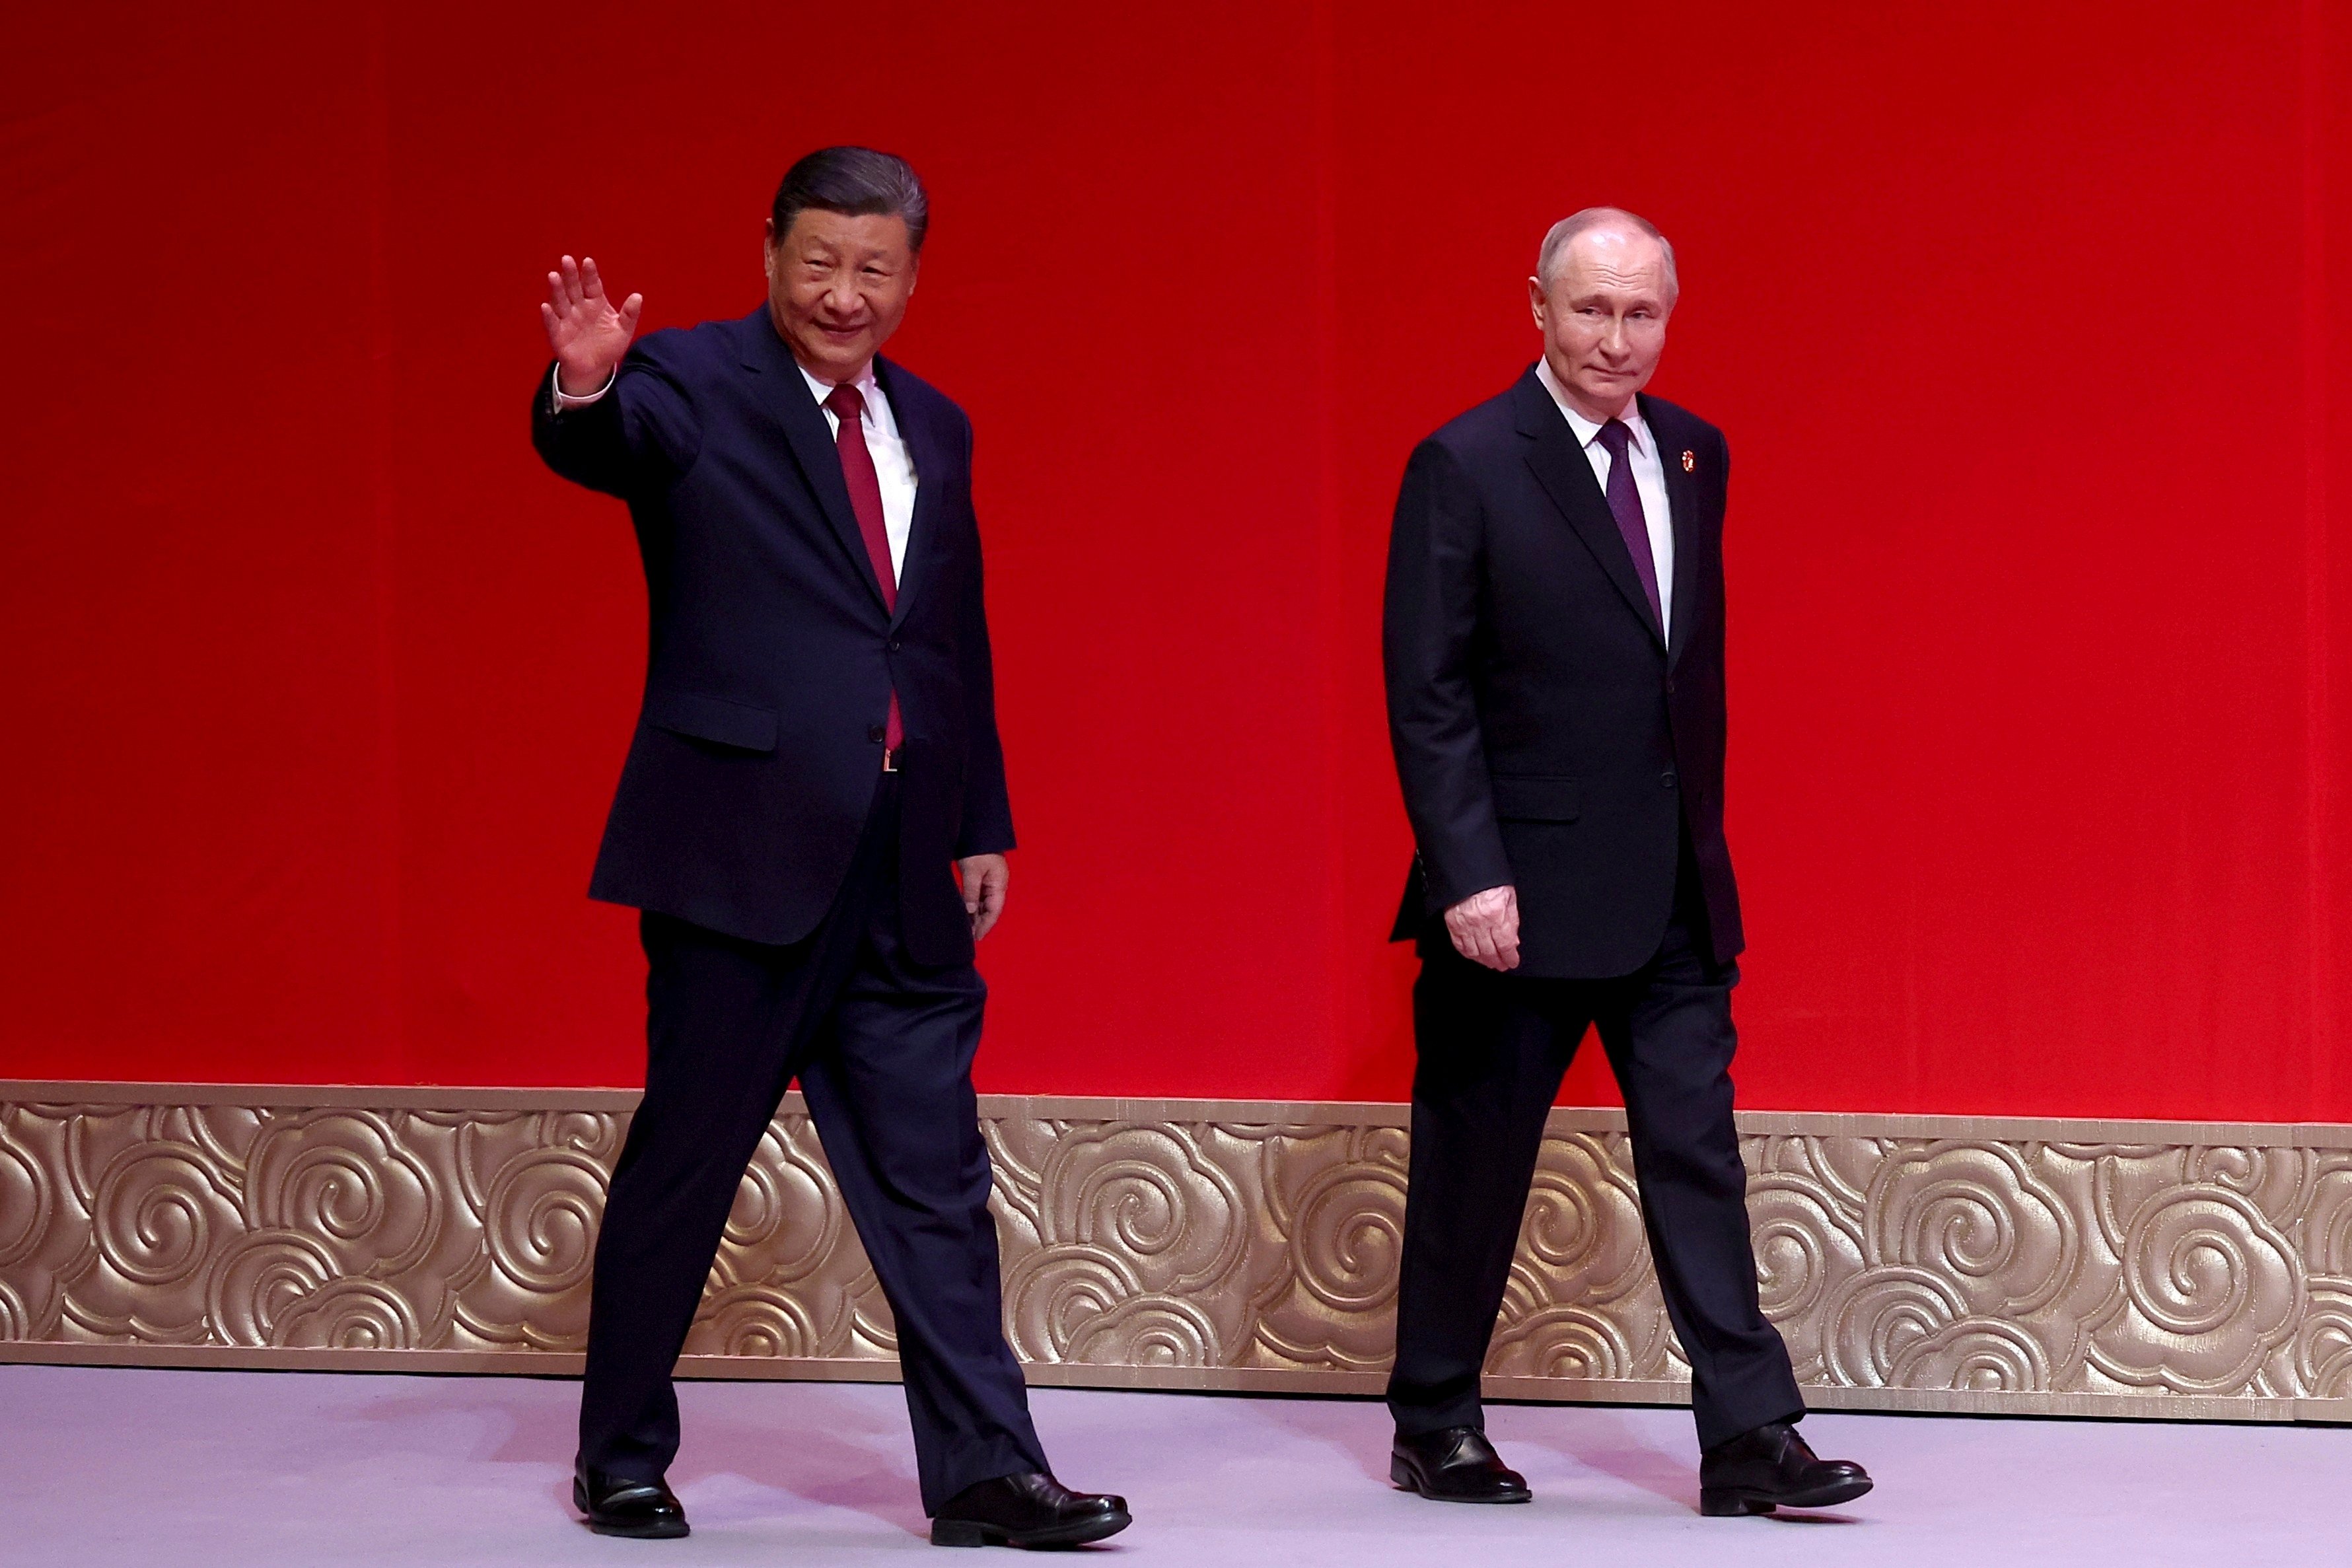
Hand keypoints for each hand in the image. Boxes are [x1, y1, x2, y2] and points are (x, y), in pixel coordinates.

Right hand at [541, 255, 642, 395]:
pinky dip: (549, 316)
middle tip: (567, 260)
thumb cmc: (608, 346)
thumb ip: (630, 314)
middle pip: (573, 288)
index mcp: (595, 303)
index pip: (592, 285)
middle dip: (570, 275)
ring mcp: (567, 320)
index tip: (588, 261)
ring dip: (556, 290)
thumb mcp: (623, 331)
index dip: (589, 274)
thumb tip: (638, 296)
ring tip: (553, 276)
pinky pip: (552, 324)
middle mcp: (579, 307)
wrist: (596, 369)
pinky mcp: (558, 335)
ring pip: (560, 301)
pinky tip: (545, 306)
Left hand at [957, 854, 1008, 940]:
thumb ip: (971, 891)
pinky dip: (972, 906)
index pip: (994, 910)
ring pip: (983, 904)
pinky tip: (966, 914)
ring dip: (976, 916)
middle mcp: (997, 885)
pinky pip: (979, 897)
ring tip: (966, 929)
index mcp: (999, 884)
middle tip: (969, 937)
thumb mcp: (973, 871)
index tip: (977, 937)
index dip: (986, 925)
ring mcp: (991, 882)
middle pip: (990, 910)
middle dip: (980, 923)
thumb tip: (969, 911)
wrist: (979, 830)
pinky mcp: (983, 879)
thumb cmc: (978, 849)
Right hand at [1445, 885, 1520, 970]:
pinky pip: (1459, 944)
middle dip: (1498, 962)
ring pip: (1474, 951)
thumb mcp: (1509, 895)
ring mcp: (1464, 924)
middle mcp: (1480, 922)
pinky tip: (1473, 954)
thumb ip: (1512, 919)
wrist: (1466, 869)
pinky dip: (1467, 953)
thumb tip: (1513, 939)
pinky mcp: (1452, 923)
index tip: (1513, 962)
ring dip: (1483, 960)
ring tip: (1489, 962)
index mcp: (1496, 914)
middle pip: (1490, 951)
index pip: (1506, 944)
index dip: (1510, 957)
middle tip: (1502, 965)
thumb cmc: (1488, 879)